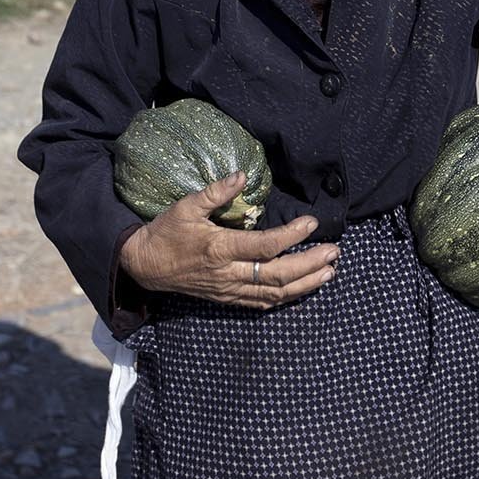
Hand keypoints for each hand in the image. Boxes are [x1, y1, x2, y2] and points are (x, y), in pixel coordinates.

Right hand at [119, 172, 338, 309]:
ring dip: (305, 284)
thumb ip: (216, 192)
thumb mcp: (186, 206)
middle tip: (334, 253)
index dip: (293, 235)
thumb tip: (242, 175)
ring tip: (329, 273)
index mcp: (220, 248)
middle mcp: (228, 273)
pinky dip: (285, 298)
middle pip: (278, 275)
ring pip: (274, 293)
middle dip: (310, 265)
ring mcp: (229, 289)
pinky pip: (261, 303)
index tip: (313, 224)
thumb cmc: (165, 232)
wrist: (144, 266)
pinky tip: (302, 291)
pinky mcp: (227, 298)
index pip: (265, 246)